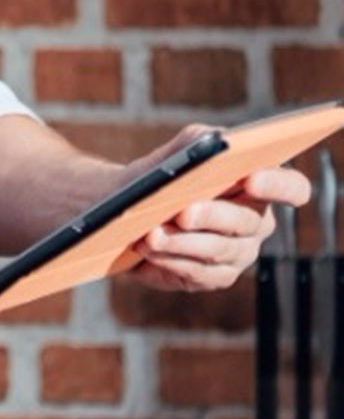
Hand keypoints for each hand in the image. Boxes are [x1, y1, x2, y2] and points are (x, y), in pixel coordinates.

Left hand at [122, 124, 311, 293]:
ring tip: (150, 235)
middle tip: (183, 213)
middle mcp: (257, 222)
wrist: (129, 208)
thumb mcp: (176, 153)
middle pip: (247, 221)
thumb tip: (215, 143)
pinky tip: (148, 251)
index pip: (291, 187)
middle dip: (212, 216)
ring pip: (218, 250)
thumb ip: (198, 142)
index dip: (278, 185)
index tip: (252, 179)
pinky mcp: (215, 276)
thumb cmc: (159, 176)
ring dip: (181, 242)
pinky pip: (199, 273)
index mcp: (259, 185)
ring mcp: (240, 252)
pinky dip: (170, 260)